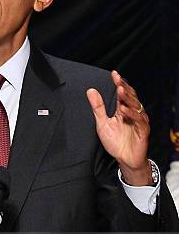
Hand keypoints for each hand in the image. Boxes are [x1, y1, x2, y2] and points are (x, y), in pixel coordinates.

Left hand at [87, 70, 151, 185]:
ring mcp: (139, 122)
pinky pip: (138, 121)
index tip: (114, 73)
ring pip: (136, 107)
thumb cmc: (115, 142)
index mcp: (123, 110)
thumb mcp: (102, 123)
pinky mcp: (143, 131)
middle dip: (124, 88)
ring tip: (120, 91)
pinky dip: (131, 115)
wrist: (124, 159)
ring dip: (128, 99)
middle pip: (131, 98)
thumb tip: (90, 91)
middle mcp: (133, 114)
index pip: (122, 94)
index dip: (119, 83)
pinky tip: (124, 110)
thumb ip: (98, 108)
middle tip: (118, 80)